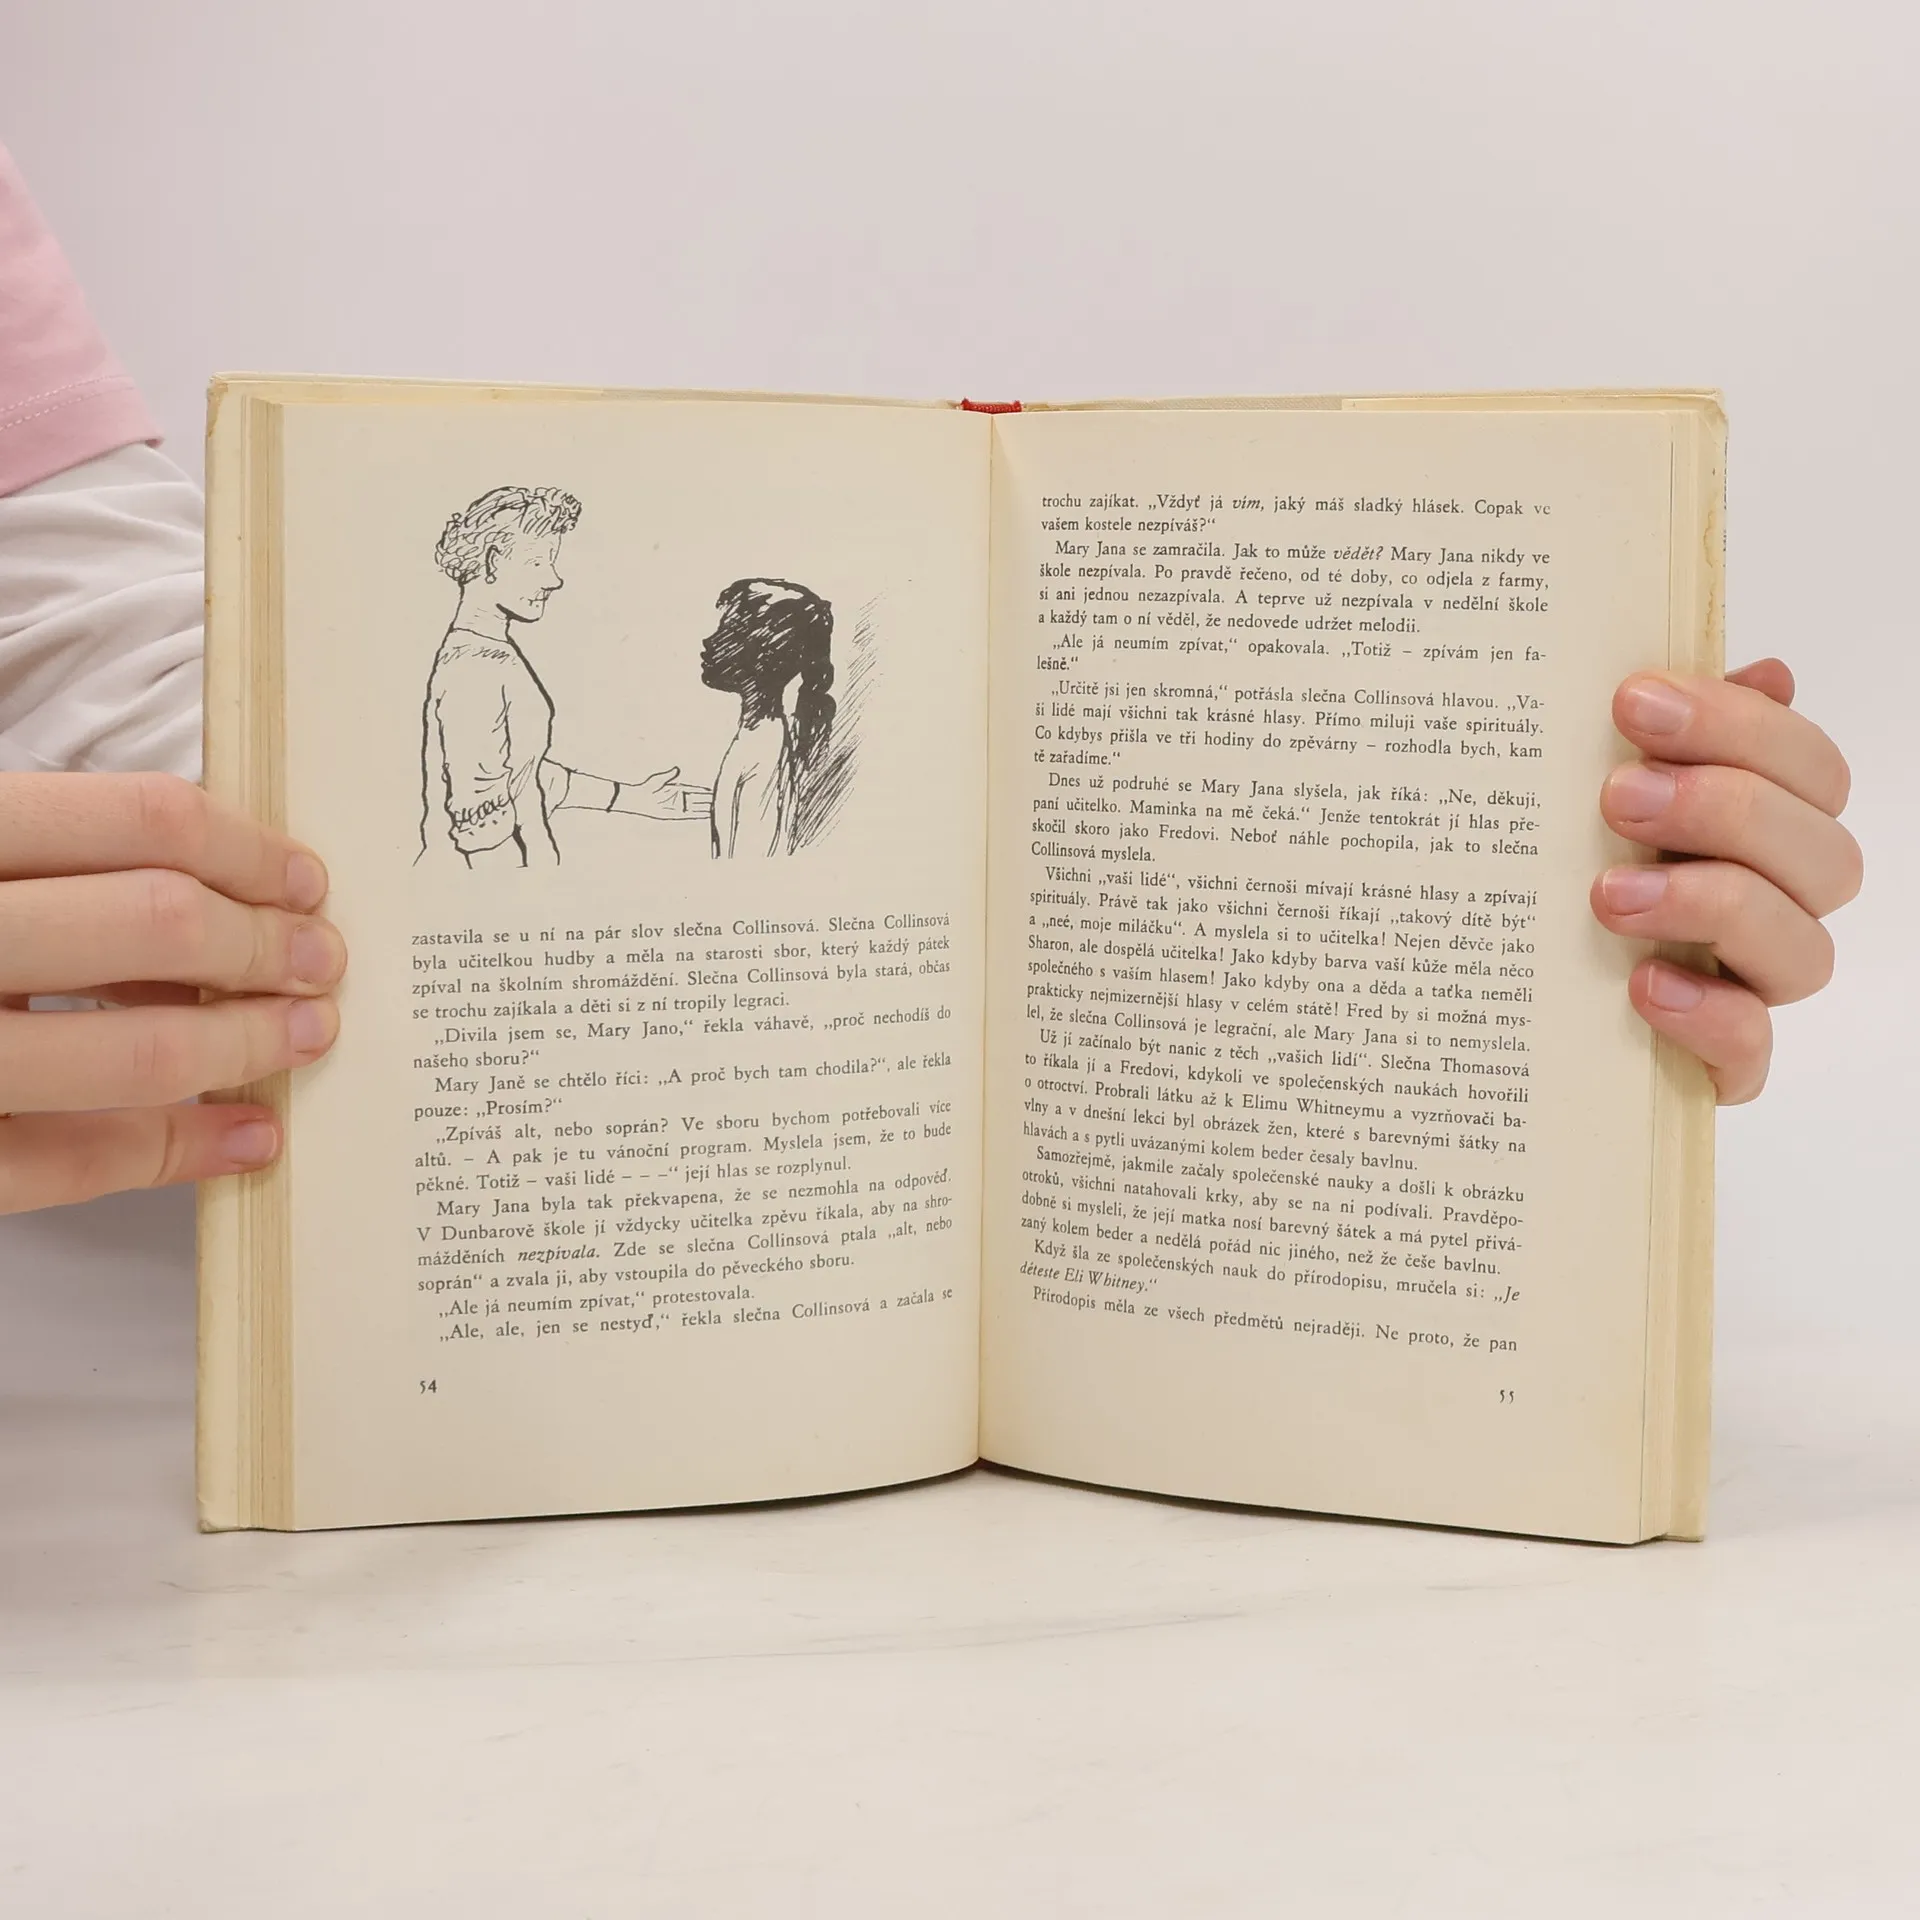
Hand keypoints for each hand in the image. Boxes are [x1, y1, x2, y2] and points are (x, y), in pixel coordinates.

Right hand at [0, 772, 344, 1213]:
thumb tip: (222, 892)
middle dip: (265, 947)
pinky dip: (178, 1153)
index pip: (139, 821)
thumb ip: (50, 859)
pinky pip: (66, 1164)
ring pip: (130, 1055)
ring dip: (244, 1048)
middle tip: (323, 962)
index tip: (307, 881)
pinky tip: (248, 1139)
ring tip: (302, 1039)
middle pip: (157, 925)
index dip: (249, 850)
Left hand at [624, 767, 712, 821]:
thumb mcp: (659, 779)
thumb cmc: (646, 788)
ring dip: (705, 809)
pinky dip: (698, 815)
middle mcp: (678, 799)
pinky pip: (689, 815)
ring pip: (695, 808)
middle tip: (721, 801)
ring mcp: (677, 807)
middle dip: (708, 800)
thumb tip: (676, 769)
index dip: (703, 792)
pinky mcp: (675, 815)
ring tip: (717, 809)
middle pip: (697, 800)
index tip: (713, 792)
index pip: (694, 790)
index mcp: (676, 789)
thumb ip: (669, 775)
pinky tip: (706, 815)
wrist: (638, 799)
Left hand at [1590, 660, 1858, 1103]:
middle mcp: (1774, 904)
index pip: (1809, 768)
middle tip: (1618, 796)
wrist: (1485, 993)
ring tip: (1610, 895)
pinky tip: (1644, 984)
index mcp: (1761, 825)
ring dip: (1714, 906)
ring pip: (1806, 952)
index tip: (1632, 700)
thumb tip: (1766, 671)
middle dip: (1726, 811)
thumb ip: (1661, 732)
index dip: (1740, 726)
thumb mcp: (1581, 788)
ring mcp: (1751, 988)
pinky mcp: (1717, 1065)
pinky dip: (1709, 1015)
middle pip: (1825, 856)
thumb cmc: (1554, 866)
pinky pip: (1750, 1052)